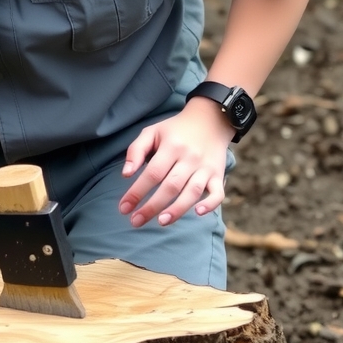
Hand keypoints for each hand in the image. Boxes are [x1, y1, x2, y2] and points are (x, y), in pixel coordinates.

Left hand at [118, 99, 233, 227]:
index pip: (152, 173)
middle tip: (136, 222)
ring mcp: (206, 168)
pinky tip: (198, 213)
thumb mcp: (152, 132)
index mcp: (171, 146)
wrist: (210, 120)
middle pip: (170, 186)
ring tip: (161, 222)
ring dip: (177, 209)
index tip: (124, 208)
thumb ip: (136, 150)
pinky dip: (210, 204)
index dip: (137, 192)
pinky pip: (218, 193)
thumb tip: (126, 174)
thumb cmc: (175, 130)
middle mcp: (190, 158)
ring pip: (192, 192)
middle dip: (152, 206)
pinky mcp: (218, 175)